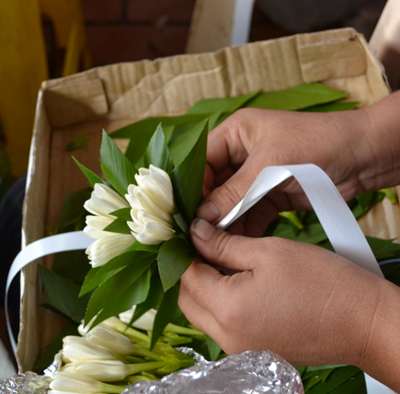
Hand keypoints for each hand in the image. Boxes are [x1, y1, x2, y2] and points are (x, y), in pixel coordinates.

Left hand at [179, 220, 399, 388]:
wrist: (362, 321)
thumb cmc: (318, 280)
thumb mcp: (268, 251)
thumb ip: (224, 244)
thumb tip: (195, 233)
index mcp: (227, 309)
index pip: (187, 276)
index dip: (187, 250)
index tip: (196, 232)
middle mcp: (226, 337)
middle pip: (189, 299)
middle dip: (192, 270)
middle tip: (210, 244)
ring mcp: (238, 349)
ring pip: (202, 314)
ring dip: (205, 286)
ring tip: (224, 260)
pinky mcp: (252, 351)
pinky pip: (221, 325)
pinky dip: (220, 302)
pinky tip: (237, 282)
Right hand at [199, 100, 399, 234]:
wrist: (362, 157)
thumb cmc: (314, 146)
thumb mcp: (268, 166)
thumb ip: (233, 193)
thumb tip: (200, 219)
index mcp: (234, 135)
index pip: (200, 162)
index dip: (191, 188)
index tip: (184, 216)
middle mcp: (240, 156)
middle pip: (213, 186)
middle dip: (207, 211)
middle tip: (196, 237)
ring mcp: (255, 178)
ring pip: (230, 204)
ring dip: (224, 224)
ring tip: (212, 247)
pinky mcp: (270, 196)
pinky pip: (249, 214)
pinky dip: (244, 229)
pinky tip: (234, 246)